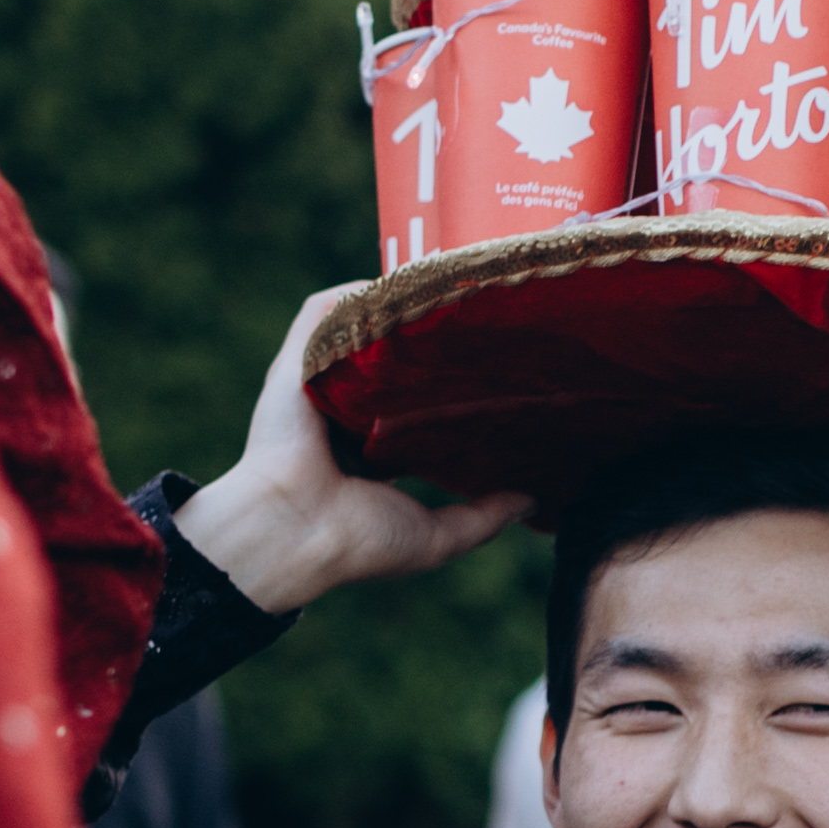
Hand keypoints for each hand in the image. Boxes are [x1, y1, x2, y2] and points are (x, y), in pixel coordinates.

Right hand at [174, 288, 530, 613]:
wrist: (294, 532)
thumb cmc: (359, 542)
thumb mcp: (437, 536)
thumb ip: (485, 517)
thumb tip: (534, 501)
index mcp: (373, 456)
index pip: (414, 411)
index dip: (449, 391)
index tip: (494, 376)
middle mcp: (344, 417)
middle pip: (390, 367)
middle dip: (428, 342)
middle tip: (477, 321)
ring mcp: (318, 388)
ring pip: (360, 334)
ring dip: (393, 310)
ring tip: (443, 290)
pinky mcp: (295, 364)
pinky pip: (322, 312)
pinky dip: (353, 294)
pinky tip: (395, 285)